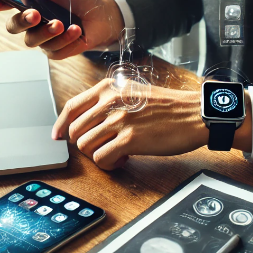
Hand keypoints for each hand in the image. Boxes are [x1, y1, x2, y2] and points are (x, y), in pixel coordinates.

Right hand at [0, 0, 124, 59]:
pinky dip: (66, 40)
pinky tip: (76, 30)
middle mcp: (32, 21)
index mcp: (28, 1)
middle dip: (22, 21)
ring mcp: (43, 37)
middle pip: (14, 26)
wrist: (102, 12)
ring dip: (46, 32)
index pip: (5, 3)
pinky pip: (54, 50)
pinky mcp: (57, 50)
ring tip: (61, 23)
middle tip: (35, 14)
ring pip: (32, 41)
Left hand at [52, 79, 210, 168]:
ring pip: (85, 146)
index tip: (57, 137)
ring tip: (117, 153)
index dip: (60, 125)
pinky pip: (101, 159)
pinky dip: (109, 165)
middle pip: (75, 131)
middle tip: (104, 147)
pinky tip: (124, 159)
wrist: (195, 114)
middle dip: (85, 144)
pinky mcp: (129, 139)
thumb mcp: (134, 91)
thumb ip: (110, 100)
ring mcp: (119, 120)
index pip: (72, 106)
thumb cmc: (169, 106)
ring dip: (99, 155)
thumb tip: (89, 120)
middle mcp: (110, 101)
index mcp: (109, 88)